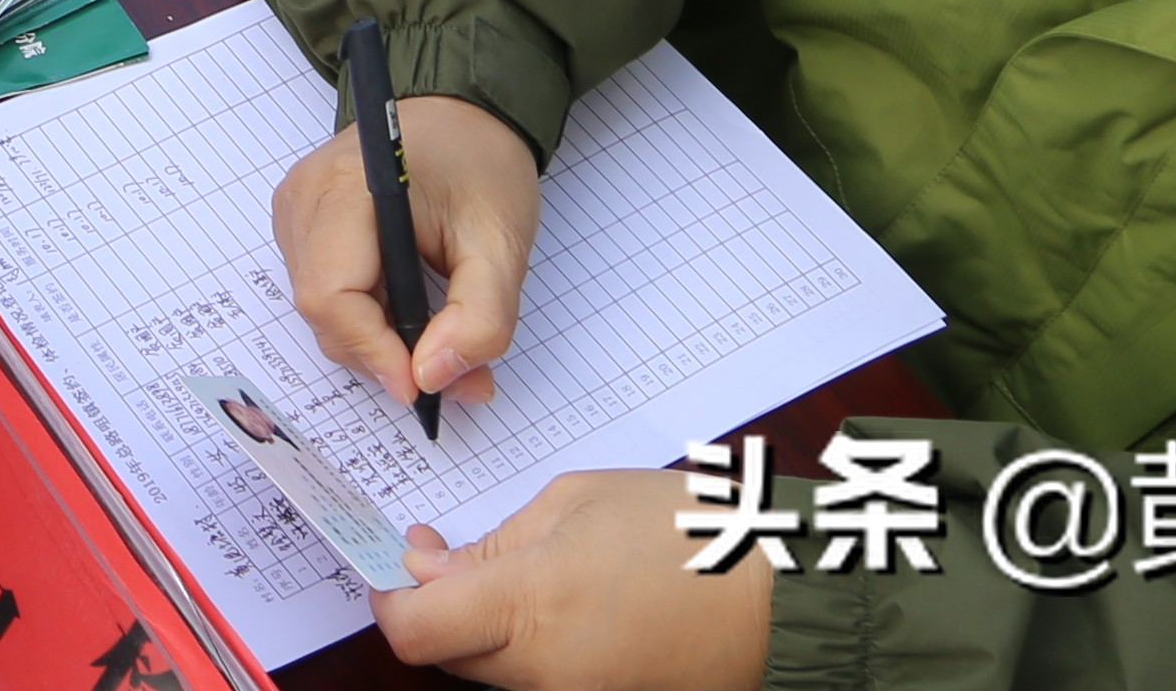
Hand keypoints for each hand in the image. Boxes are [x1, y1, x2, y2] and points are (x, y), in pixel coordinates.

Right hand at [271, 87, 535, 407]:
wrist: (462, 112)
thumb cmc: (480, 164)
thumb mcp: (502, 243)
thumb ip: (479, 318)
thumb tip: (432, 379)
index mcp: (347, 186)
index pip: (331, 294)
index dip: (373, 351)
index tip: (424, 388)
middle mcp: (304, 196)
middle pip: (323, 309)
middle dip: (385, 354)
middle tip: (456, 374)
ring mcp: (296, 210)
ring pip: (322, 309)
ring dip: (378, 340)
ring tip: (440, 339)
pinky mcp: (303, 223)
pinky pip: (324, 291)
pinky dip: (367, 318)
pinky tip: (409, 308)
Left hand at [371, 466, 777, 690]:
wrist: (786, 605)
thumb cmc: (691, 536)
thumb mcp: (577, 503)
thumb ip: (494, 542)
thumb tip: (430, 568)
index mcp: (531, 609)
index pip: (414, 630)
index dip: (389, 596)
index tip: (394, 564)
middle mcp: (545, 675)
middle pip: (448, 655)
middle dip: (439, 606)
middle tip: (452, 553)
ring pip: (492, 670)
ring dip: (488, 628)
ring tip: (535, 573)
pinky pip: (540, 683)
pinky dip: (534, 650)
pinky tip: (566, 607)